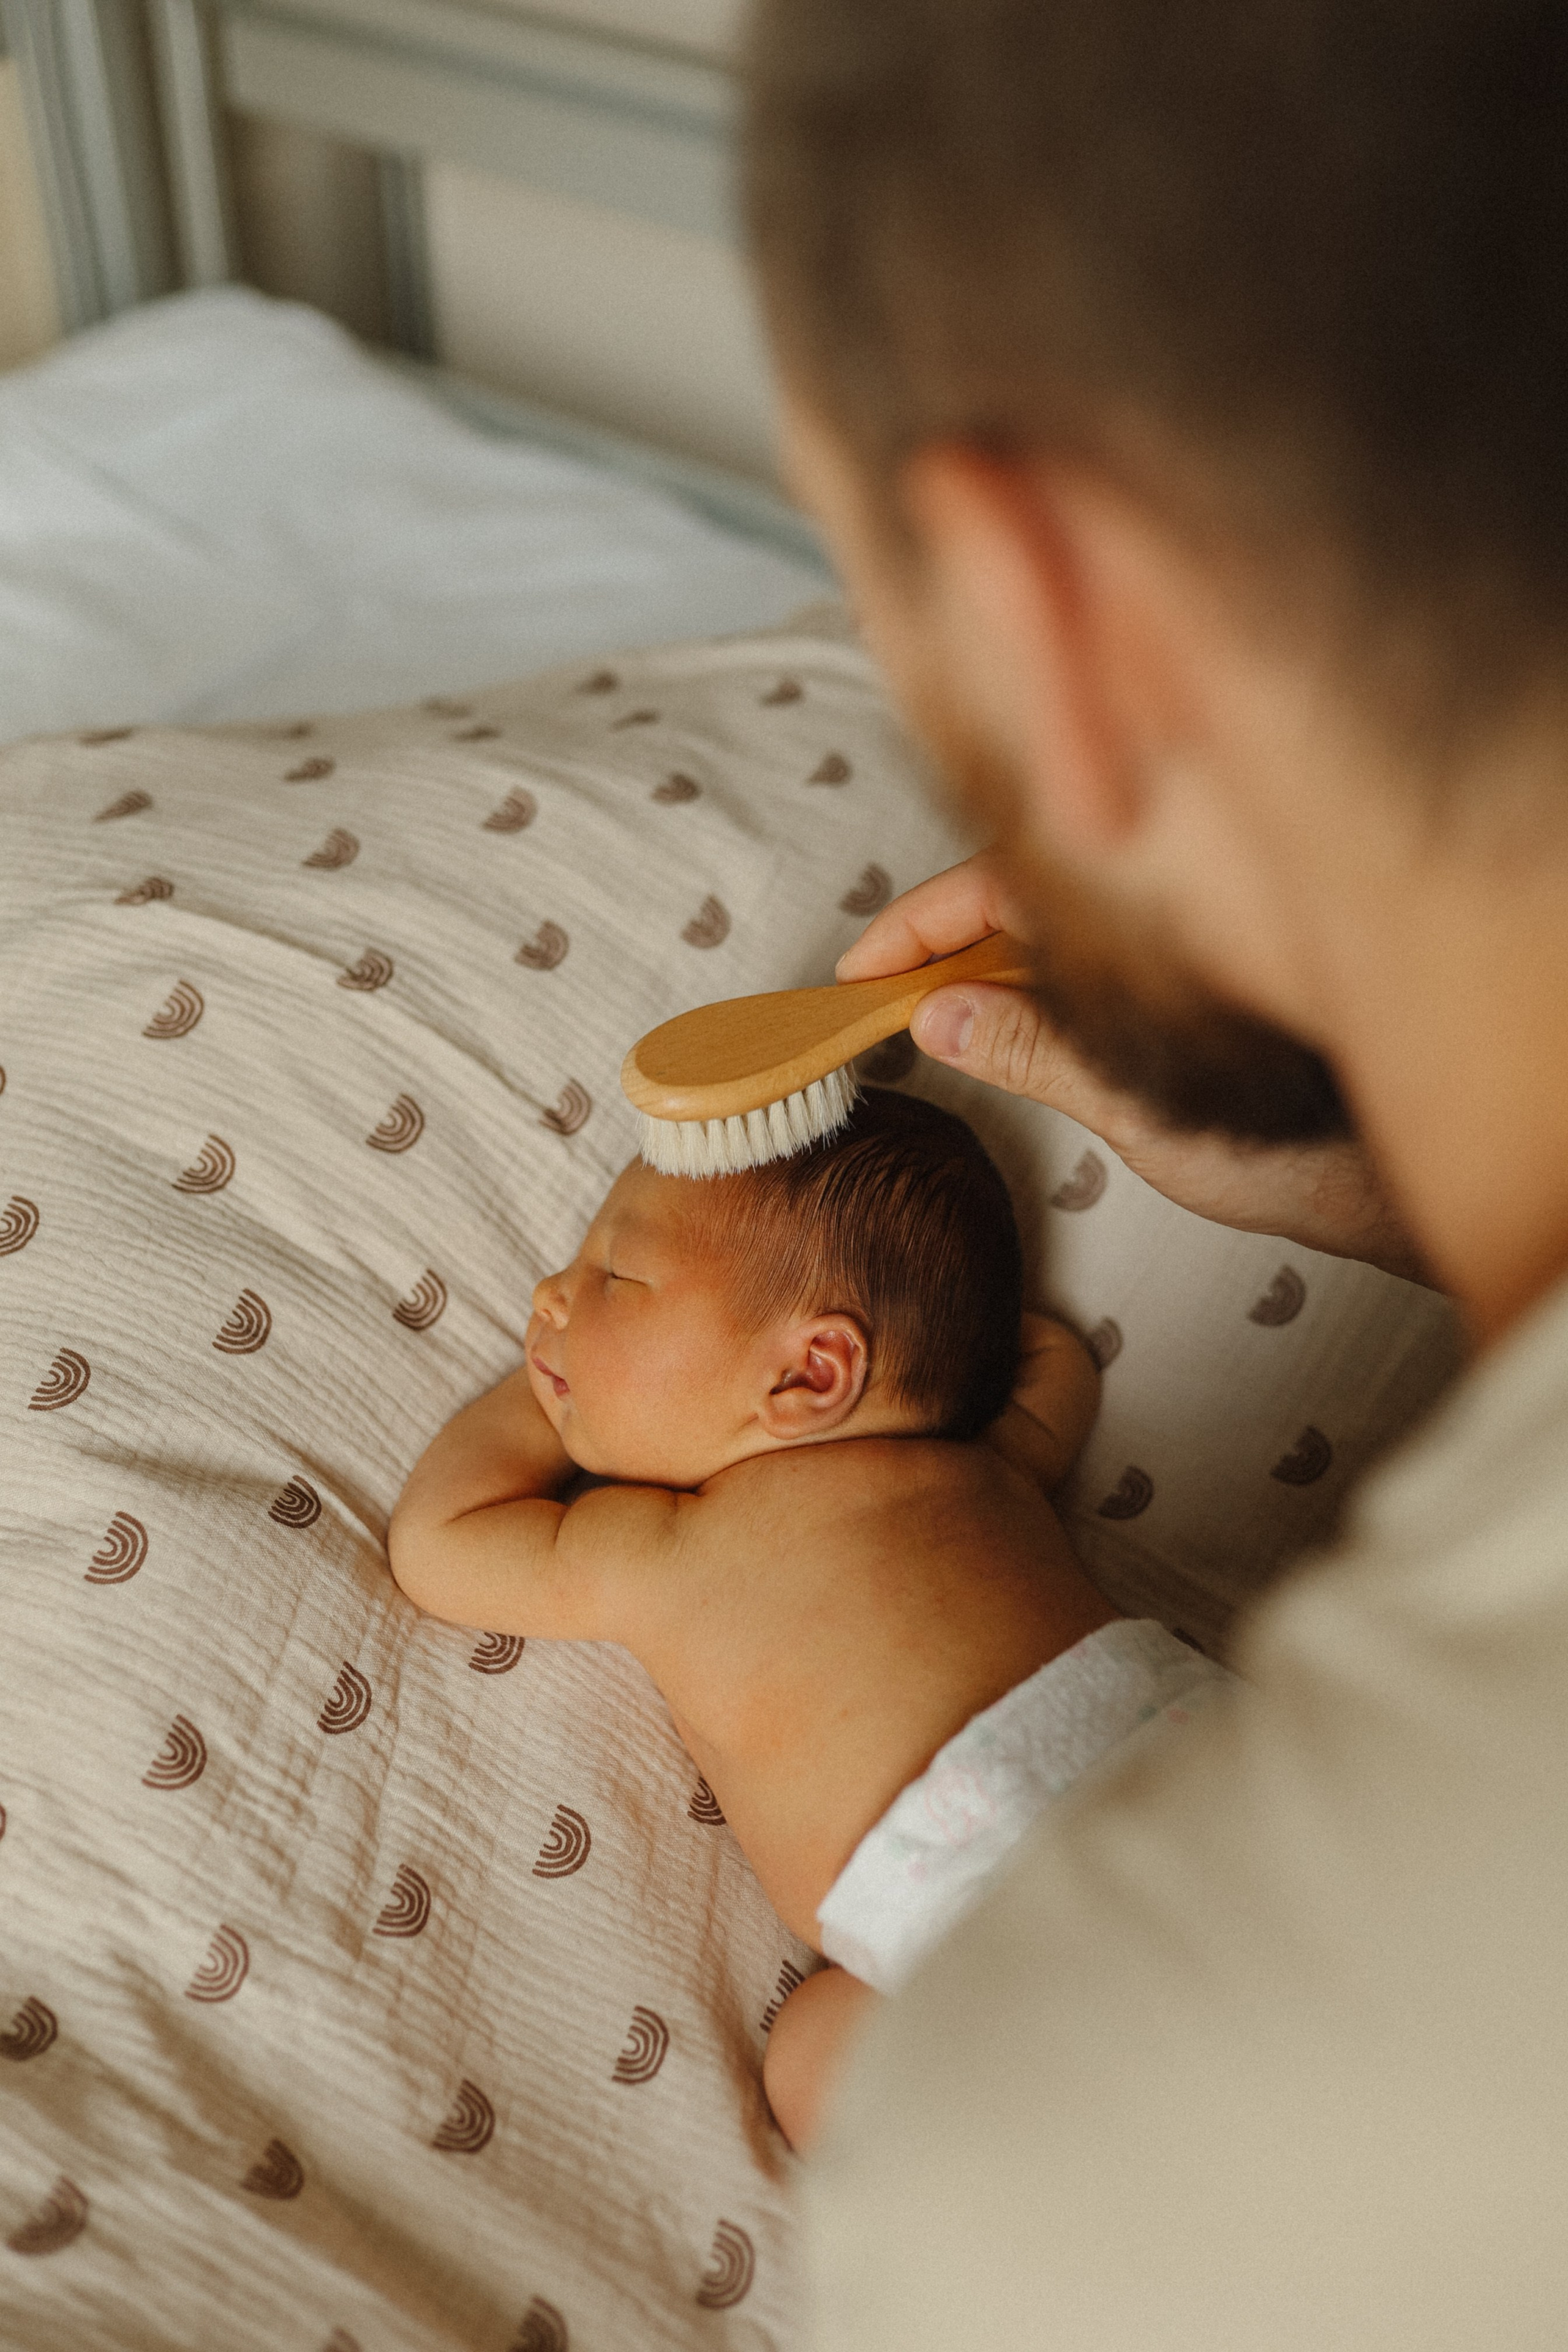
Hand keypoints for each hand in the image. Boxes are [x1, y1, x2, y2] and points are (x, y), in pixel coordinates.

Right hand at [839, 856, 1431, 1283]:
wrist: (1383, 1186)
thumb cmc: (1293, 1147)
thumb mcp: (1132, 1108)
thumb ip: (1032, 1049)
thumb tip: (938, 1013)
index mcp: (1137, 923)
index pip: (993, 888)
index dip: (913, 927)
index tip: (855, 971)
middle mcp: (1156, 924)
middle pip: (1018, 900)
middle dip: (938, 945)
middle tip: (873, 1004)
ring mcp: (1172, 955)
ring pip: (1053, 934)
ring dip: (982, 968)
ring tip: (922, 1020)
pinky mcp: (1188, 994)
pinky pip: (1090, 970)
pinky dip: (1033, 990)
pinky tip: (1004, 1029)